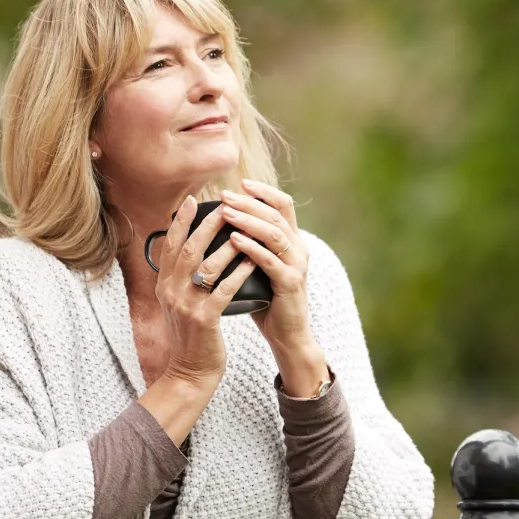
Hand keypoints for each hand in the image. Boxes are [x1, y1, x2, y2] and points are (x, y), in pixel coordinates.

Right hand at [155, 194, 256, 387]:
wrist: (190, 372)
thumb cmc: (191, 334)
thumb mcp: (177, 303)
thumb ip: (180, 277)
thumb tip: (190, 247)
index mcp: (164, 285)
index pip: (169, 245)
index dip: (181, 221)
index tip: (194, 200)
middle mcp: (171, 292)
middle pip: (189, 250)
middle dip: (208, 225)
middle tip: (226, 206)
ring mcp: (186, 306)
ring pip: (207, 267)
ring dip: (228, 246)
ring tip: (246, 229)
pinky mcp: (205, 320)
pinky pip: (225, 290)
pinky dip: (240, 273)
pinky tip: (253, 261)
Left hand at [220, 180, 313, 354]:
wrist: (288, 335)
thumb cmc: (268, 301)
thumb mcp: (259, 267)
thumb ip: (250, 247)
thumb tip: (219, 226)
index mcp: (293, 241)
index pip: (283, 205)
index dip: (263, 191)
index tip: (241, 183)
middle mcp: (299, 249)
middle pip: (276, 214)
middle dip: (249, 202)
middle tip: (225, 196)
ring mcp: (297, 265)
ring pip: (274, 233)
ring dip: (248, 220)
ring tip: (226, 212)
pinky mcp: (290, 283)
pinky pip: (270, 260)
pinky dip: (251, 247)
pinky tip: (234, 239)